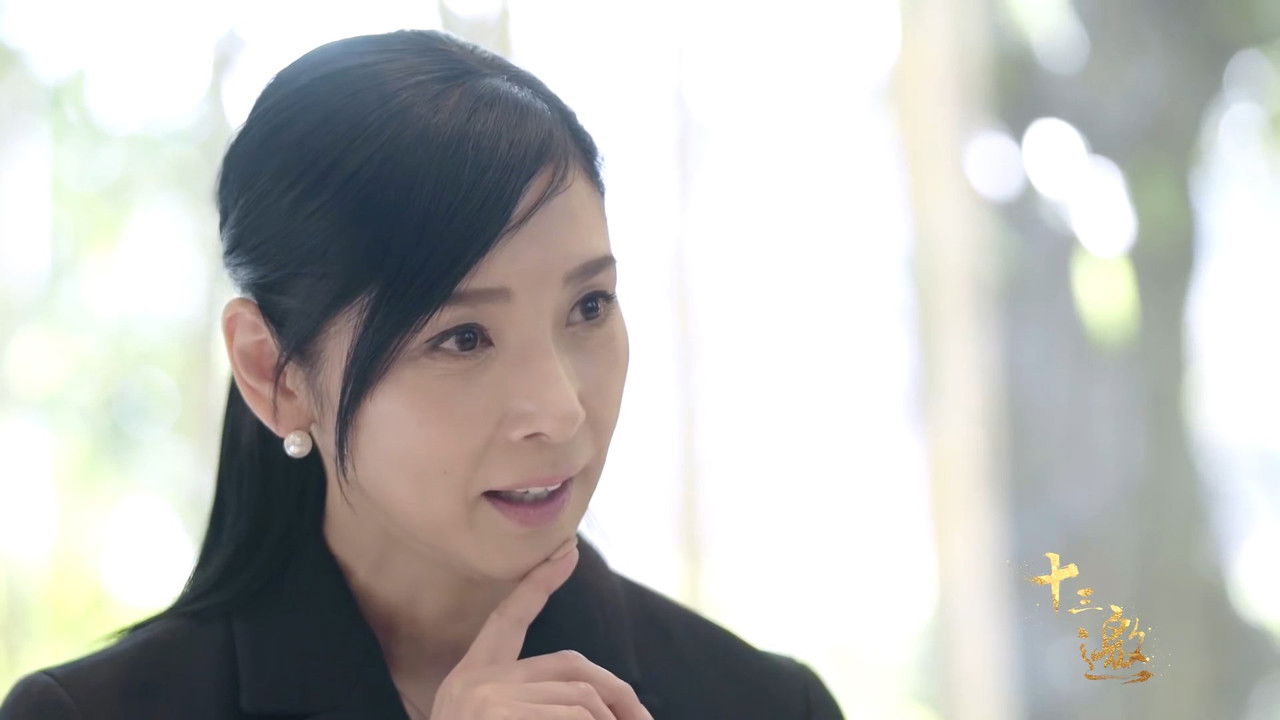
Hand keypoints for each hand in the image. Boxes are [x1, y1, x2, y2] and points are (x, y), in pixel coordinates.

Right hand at [428, 537, 654, 719]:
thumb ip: (536, 703)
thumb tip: (599, 703)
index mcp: (471, 678)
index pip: (507, 619)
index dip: (538, 582)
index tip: (567, 551)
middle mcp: (476, 681)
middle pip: (571, 667)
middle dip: (618, 694)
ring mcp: (486, 698)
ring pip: (580, 700)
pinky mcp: (495, 713)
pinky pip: (571, 717)